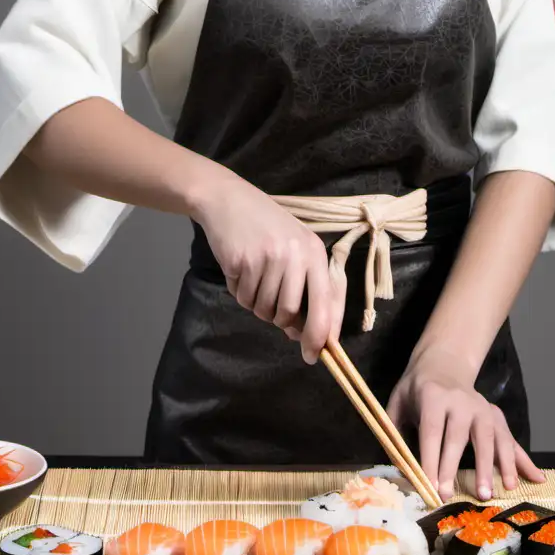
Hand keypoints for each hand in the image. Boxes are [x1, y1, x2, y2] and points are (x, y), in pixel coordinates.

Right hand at [191, 175, 345, 364]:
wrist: (229, 200)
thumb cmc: (267, 227)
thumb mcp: (295, 248)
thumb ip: (305, 288)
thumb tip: (301, 333)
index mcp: (314, 253)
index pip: (325, 304)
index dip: (320, 336)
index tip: (313, 355)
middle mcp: (294, 255)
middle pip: (289, 313)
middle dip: (278, 319)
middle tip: (271, 302)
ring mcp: (267, 258)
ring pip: (263, 309)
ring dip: (256, 303)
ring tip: (255, 277)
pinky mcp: (241, 261)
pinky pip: (241, 297)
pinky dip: (239, 291)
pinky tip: (240, 269)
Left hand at [386, 344, 545, 500]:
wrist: (443, 364)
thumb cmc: (417, 390)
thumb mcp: (397, 401)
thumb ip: (392, 430)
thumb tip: (394, 466)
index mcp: (433, 397)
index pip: (432, 431)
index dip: (431, 459)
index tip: (429, 485)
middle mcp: (462, 401)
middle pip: (460, 437)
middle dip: (455, 468)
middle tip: (451, 495)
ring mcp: (483, 408)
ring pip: (491, 438)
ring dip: (495, 465)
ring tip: (497, 491)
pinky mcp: (495, 416)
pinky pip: (510, 439)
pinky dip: (524, 460)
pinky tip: (537, 478)